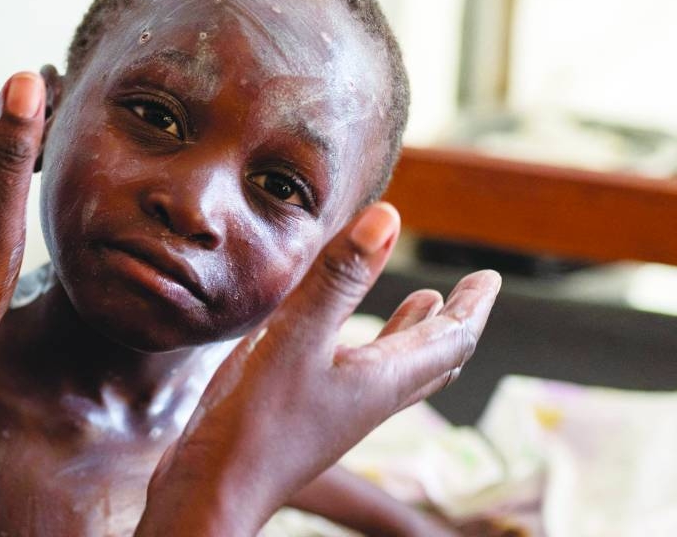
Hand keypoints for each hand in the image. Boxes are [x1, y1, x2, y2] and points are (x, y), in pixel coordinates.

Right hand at [137, 202, 500, 535]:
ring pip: (399, 368)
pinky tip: (347, 336)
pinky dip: (372, 346)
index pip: (451, 339)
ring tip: (425, 304)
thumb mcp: (297, 335)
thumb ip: (339, 278)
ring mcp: (342, 409)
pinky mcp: (313, 414)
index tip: (490, 278)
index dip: (473, 305)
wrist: (217, 488)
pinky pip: (361, 375)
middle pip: (434, 356)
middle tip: (469, 292)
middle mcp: (371, 397)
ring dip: (416, 333)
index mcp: (382, 379)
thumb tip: (387, 218)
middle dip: (454, 319)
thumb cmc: (255, 420)